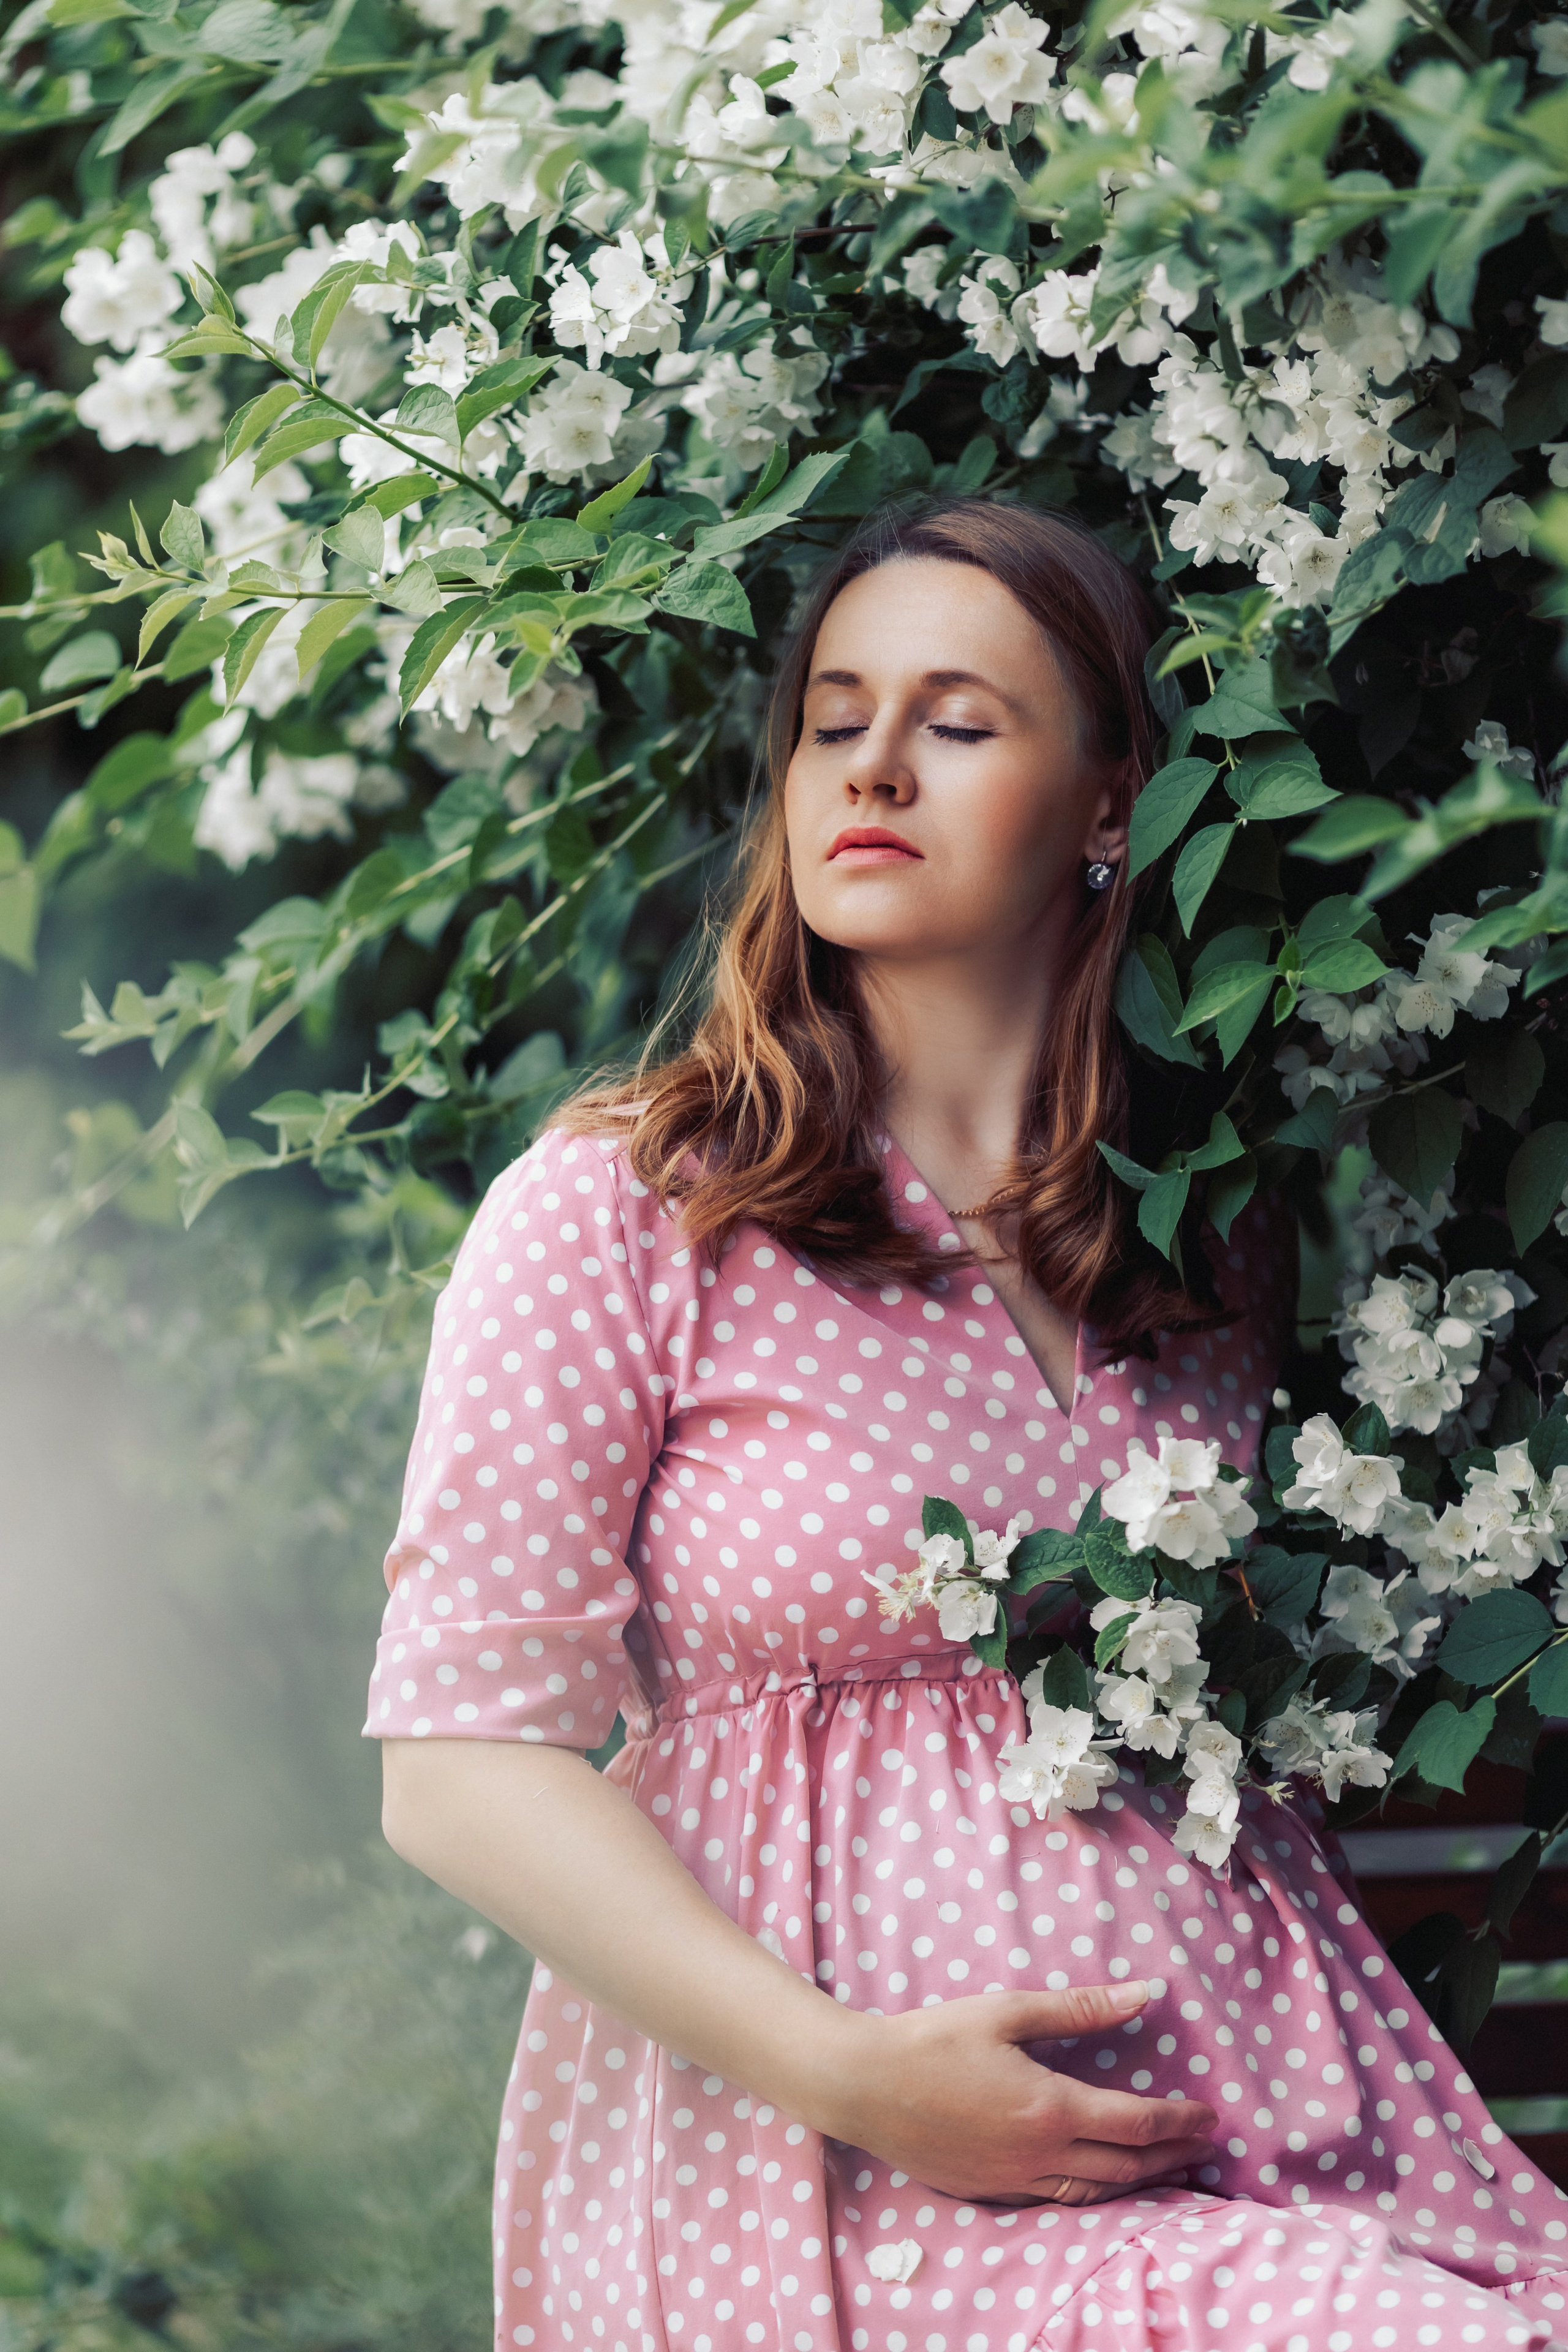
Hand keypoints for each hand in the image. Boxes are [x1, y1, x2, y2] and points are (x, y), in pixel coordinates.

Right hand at [819, 1980, 1217, 2205]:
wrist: (863, 2086)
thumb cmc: (932, 2039)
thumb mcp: (1006, 2011)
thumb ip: (1079, 2007)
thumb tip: (1143, 1993)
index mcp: (1050, 2108)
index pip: (1136, 2122)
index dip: (1179, 2119)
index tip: (1210, 2115)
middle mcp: (1040, 2154)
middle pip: (1126, 2165)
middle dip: (1172, 2155)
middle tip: (1205, 2146)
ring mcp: (1014, 2180)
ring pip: (1095, 2191)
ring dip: (1140, 2180)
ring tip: (1167, 2167)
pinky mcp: (990, 2191)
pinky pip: (1058, 2199)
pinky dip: (1093, 2191)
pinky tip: (1099, 2180)